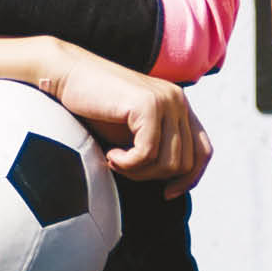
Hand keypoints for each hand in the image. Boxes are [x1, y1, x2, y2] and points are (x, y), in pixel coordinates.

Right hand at [36, 43, 210, 198]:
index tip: (167, 193)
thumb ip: (158, 148)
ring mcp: (166, 100)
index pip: (204, 151)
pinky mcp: (148, 104)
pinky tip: (110, 155)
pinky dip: (127, 164)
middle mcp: (178, 101)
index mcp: (179, 107)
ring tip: (116, 159)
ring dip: (138, 171)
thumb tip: (175, 183)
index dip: (190, 179)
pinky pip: (147, 154)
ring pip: (168, 163)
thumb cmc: (96, 108)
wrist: (67, 77)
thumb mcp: (134, 133)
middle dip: (153, 176)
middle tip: (125, 167)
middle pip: (185, 164)